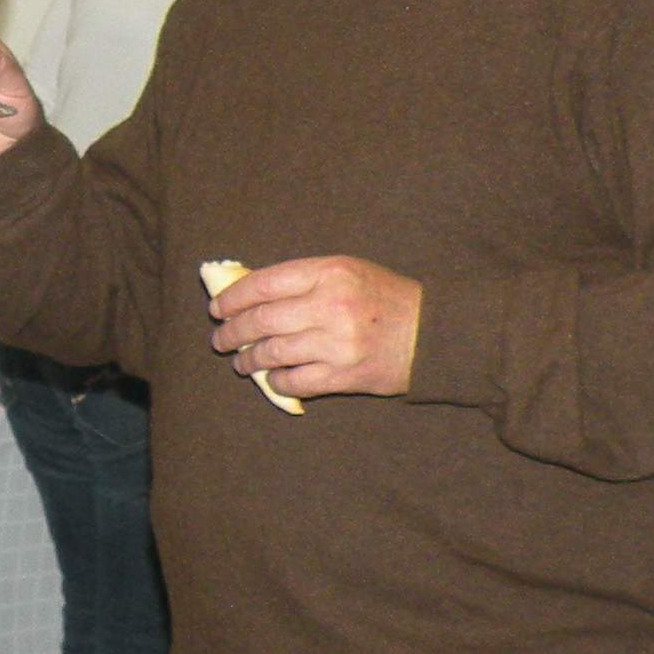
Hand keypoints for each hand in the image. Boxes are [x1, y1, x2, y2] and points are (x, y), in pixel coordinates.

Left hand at [208, 256, 420, 399]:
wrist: (435, 334)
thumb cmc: (384, 298)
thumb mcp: (346, 271)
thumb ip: (302, 279)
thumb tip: (248, 294)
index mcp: (329, 272)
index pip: (263, 284)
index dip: (233, 298)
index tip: (218, 309)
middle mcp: (330, 306)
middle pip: (262, 320)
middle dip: (232, 333)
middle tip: (220, 340)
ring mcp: (337, 344)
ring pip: (272, 354)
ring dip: (249, 360)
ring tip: (241, 362)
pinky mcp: (345, 376)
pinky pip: (294, 382)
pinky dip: (276, 382)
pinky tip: (272, 378)